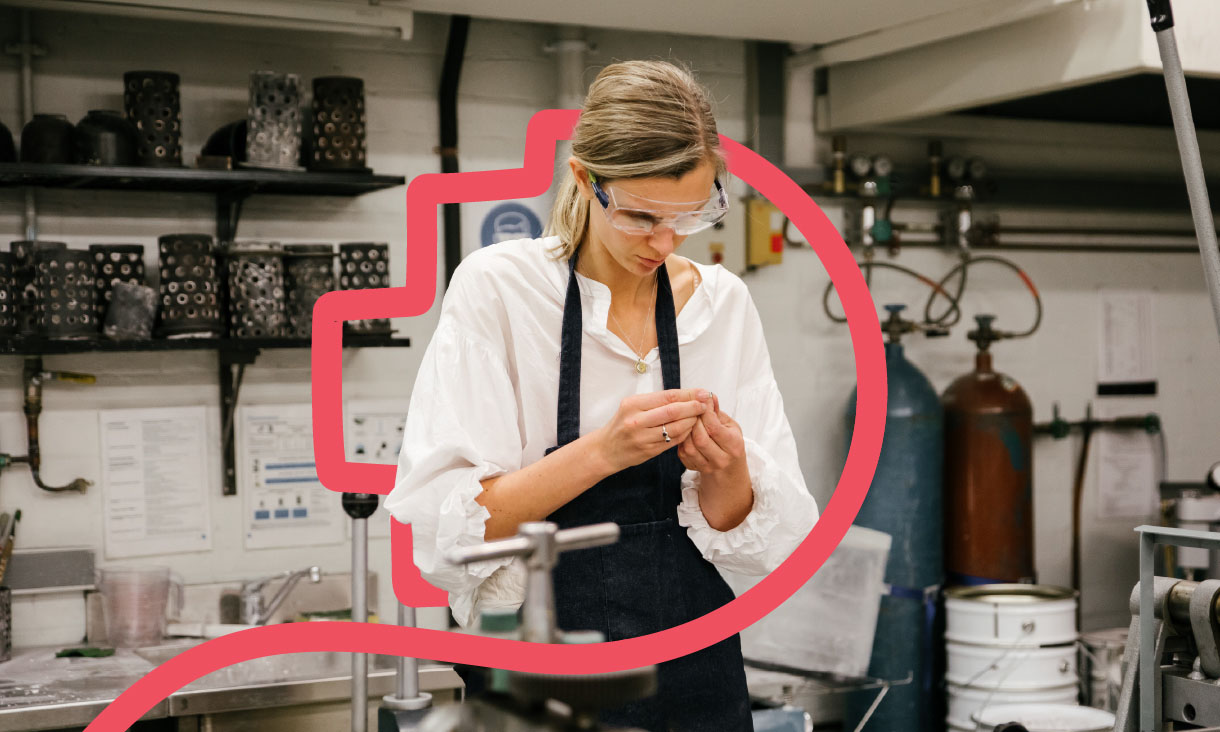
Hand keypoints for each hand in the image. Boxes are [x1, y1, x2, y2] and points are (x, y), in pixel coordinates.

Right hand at [592, 389, 709, 473]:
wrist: (606, 449)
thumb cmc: (622, 424)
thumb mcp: (632, 406)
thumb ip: (656, 401)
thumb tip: (687, 394)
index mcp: (633, 404)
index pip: (667, 396)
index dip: (688, 394)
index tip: (702, 392)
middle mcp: (636, 420)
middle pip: (673, 411)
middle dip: (693, 407)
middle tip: (706, 404)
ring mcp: (642, 438)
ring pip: (675, 428)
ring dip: (692, 421)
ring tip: (700, 416)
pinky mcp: (648, 451)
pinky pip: (673, 441)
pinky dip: (685, 434)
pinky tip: (690, 429)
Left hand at [677, 392, 746, 477]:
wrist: (729, 467)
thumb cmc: (730, 441)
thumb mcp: (730, 425)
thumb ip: (718, 412)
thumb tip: (708, 397)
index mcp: (734, 446)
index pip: (714, 428)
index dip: (705, 412)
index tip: (702, 400)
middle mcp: (721, 459)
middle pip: (700, 438)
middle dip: (694, 421)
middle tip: (692, 409)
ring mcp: (707, 466)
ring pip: (689, 447)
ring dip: (686, 430)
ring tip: (689, 419)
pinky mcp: (693, 467)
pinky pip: (683, 452)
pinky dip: (682, 439)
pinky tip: (686, 431)